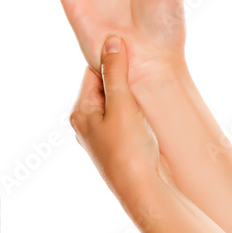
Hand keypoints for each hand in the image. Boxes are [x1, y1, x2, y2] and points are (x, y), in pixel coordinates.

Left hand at [70, 34, 172, 203]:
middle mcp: (89, 124)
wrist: (145, 191)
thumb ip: (116, 71)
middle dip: (125, 79)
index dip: (113, 61)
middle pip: (106, 87)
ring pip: (119, 104)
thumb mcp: (122, 103)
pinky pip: (127, 119)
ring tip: (148, 95)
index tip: (133, 54)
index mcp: (81, 112)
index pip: (93, 73)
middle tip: (146, 72)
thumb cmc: (129, 148)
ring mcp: (105, 136)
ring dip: (133, 96)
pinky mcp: (121, 145)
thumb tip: (111, 41)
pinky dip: (138, 112)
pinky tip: (150, 114)